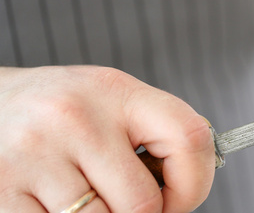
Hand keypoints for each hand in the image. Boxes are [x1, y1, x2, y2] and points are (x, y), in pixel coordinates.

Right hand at [0, 66, 214, 211]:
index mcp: (116, 92)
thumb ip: (155, 134)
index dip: (196, 183)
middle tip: (128, 204)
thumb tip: (189, 189)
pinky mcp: (3, 187)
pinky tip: (54, 202)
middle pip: (142, 203)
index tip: (182, 198)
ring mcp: (35, 153)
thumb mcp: (114, 101)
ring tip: (86, 195)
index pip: (190, 139)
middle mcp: (76, 117)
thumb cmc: (64, 110)